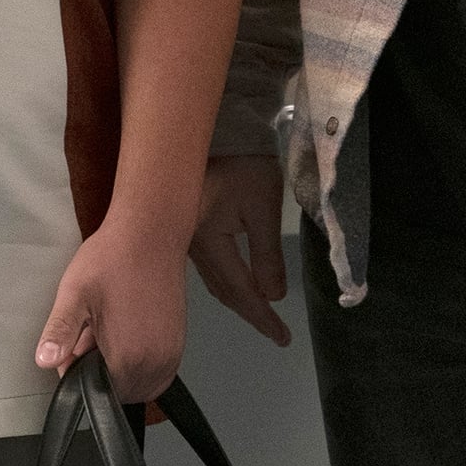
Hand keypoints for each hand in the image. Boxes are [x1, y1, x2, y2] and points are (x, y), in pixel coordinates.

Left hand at [36, 218, 188, 402]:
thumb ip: (60, 333)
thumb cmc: (114, 258)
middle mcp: (156, 363)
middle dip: (99, 369)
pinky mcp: (178, 343)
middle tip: (91, 331)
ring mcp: (171, 354)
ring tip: (109, 327)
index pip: (96, 392)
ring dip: (120, 364)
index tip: (74, 343)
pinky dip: (138, 357)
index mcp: (129, 357)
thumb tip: (45, 361)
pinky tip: (126, 326)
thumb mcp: (74, 294)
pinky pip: (154, 369)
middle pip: (118, 390)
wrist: (151, 232)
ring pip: (137, 381)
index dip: (78, 371)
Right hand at [186, 155, 291, 345]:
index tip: (282, 337)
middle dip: (250, 312)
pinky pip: (207, 266)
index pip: (238, 289)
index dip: (261, 316)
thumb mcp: (262, 207)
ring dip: (237, 298)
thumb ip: (267, 254)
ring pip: (212, 280)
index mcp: (207, 241)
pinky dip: (226, 281)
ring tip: (261, 314)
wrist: (218, 128)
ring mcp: (183, 237)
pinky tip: (237, 284)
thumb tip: (273, 296)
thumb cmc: (243, 163)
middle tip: (275, 332)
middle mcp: (189, 245)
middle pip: (222, 290)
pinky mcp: (186, 227)